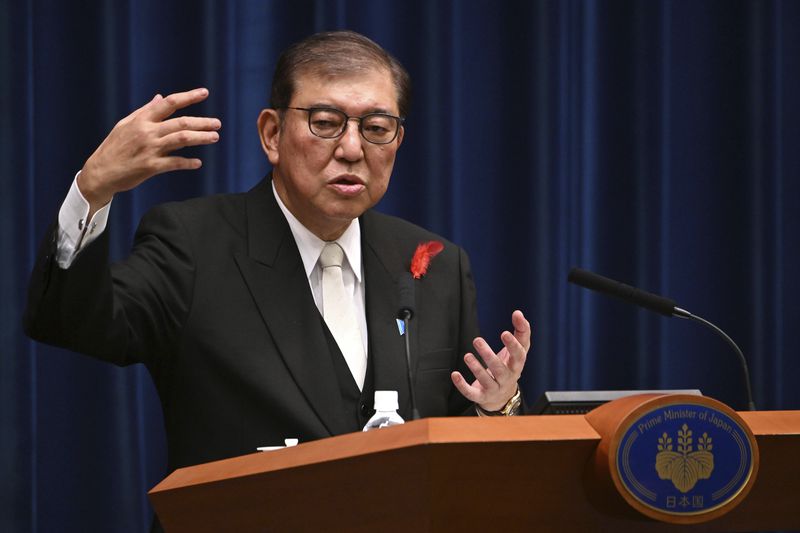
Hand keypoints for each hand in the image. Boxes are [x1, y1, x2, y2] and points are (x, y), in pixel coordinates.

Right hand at [78, 88, 220, 215]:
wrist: (100, 172)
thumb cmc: (114, 147)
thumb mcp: (126, 124)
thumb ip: (145, 111)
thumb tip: (160, 98)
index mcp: (142, 119)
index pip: (169, 103)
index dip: (188, 97)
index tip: (204, 92)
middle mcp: (147, 132)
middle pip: (181, 123)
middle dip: (202, 122)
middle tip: (217, 123)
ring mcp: (150, 149)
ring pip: (182, 140)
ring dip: (201, 138)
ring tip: (214, 137)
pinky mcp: (151, 167)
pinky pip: (175, 163)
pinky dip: (188, 162)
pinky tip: (198, 162)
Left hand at [451, 310, 529, 411]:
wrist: (502, 396)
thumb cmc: (509, 366)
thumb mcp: (517, 350)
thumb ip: (521, 332)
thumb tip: (518, 312)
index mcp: (516, 365)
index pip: (518, 356)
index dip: (512, 345)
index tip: (504, 333)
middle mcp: (507, 378)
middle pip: (499, 369)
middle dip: (488, 355)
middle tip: (477, 340)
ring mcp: (494, 388)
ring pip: (486, 380)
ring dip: (476, 368)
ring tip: (467, 355)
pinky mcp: (481, 396)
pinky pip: (471, 393)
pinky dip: (462, 385)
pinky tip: (454, 374)